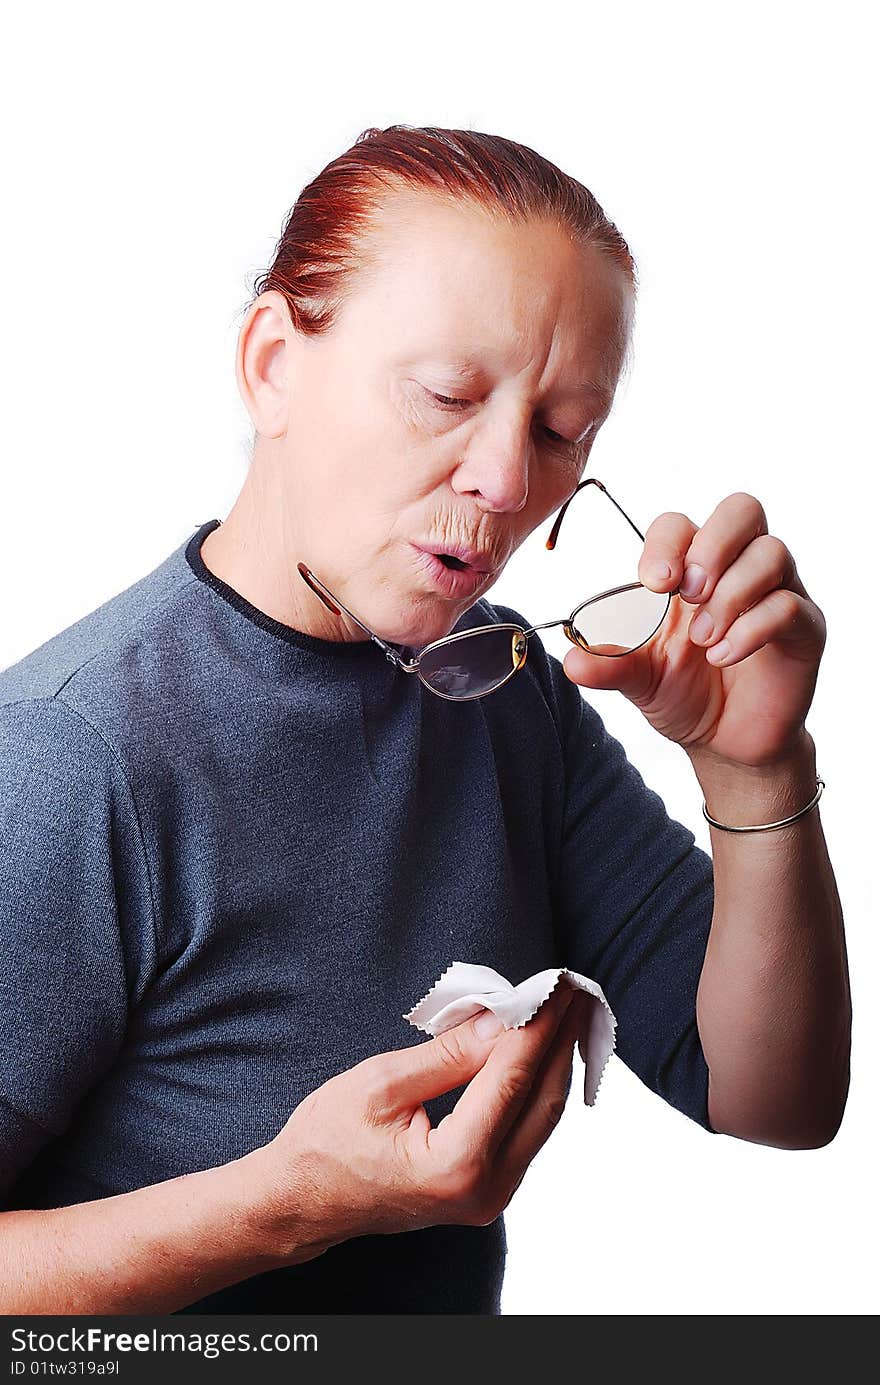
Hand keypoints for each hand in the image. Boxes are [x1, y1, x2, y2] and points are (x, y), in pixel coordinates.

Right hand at [247, 983, 585, 1264]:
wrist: (303, 1202)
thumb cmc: (326, 1141)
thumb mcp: (381, 1083)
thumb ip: (449, 1055)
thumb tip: (503, 1019)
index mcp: (456, 1165)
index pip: (512, 1079)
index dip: (539, 1026)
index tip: (557, 984)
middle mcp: (486, 1191)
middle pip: (543, 1101)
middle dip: (562, 1040)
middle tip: (576, 989)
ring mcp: (491, 1198)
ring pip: (542, 1118)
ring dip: (555, 1062)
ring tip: (567, 1011)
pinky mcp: (488, 1191)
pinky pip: (526, 1131)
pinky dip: (535, 1087)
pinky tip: (540, 1051)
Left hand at [562, 491, 825, 767]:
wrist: (725, 743)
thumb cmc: (683, 694)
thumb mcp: (637, 680)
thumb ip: (608, 665)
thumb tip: (570, 660)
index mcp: (692, 569)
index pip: (682, 524)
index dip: (667, 542)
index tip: (653, 582)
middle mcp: (738, 569)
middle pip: (742, 510)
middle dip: (711, 546)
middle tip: (687, 593)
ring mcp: (778, 593)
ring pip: (772, 553)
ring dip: (731, 593)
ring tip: (704, 640)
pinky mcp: (805, 629)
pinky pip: (789, 606)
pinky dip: (751, 629)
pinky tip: (724, 657)